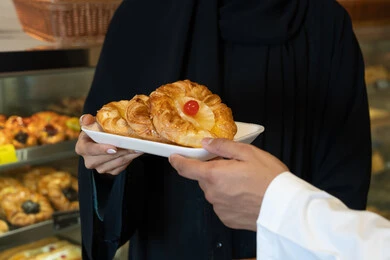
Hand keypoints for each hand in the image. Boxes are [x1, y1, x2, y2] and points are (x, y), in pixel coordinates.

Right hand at [75, 114, 142, 174]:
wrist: (103, 140)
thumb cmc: (97, 130)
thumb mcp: (91, 123)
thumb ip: (87, 120)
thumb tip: (87, 119)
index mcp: (82, 148)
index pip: (90, 150)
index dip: (102, 149)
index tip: (114, 148)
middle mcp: (89, 161)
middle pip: (106, 158)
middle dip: (122, 152)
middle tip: (135, 145)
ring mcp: (99, 168)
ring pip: (116, 163)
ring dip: (129, 156)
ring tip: (139, 148)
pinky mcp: (109, 172)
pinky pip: (121, 168)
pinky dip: (129, 160)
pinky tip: (135, 153)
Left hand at [169, 138, 287, 230]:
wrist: (284, 208)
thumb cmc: (269, 178)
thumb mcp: (248, 153)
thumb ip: (223, 146)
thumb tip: (206, 143)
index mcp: (214, 175)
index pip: (186, 168)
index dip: (178, 161)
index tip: (174, 157)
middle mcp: (212, 193)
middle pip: (204, 178)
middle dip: (213, 171)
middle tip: (234, 167)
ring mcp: (219, 208)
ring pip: (214, 191)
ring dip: (223, 185)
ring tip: (245, 183)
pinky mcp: (227, 219)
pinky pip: (222, 204)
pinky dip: (229, 199)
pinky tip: (245, 195)